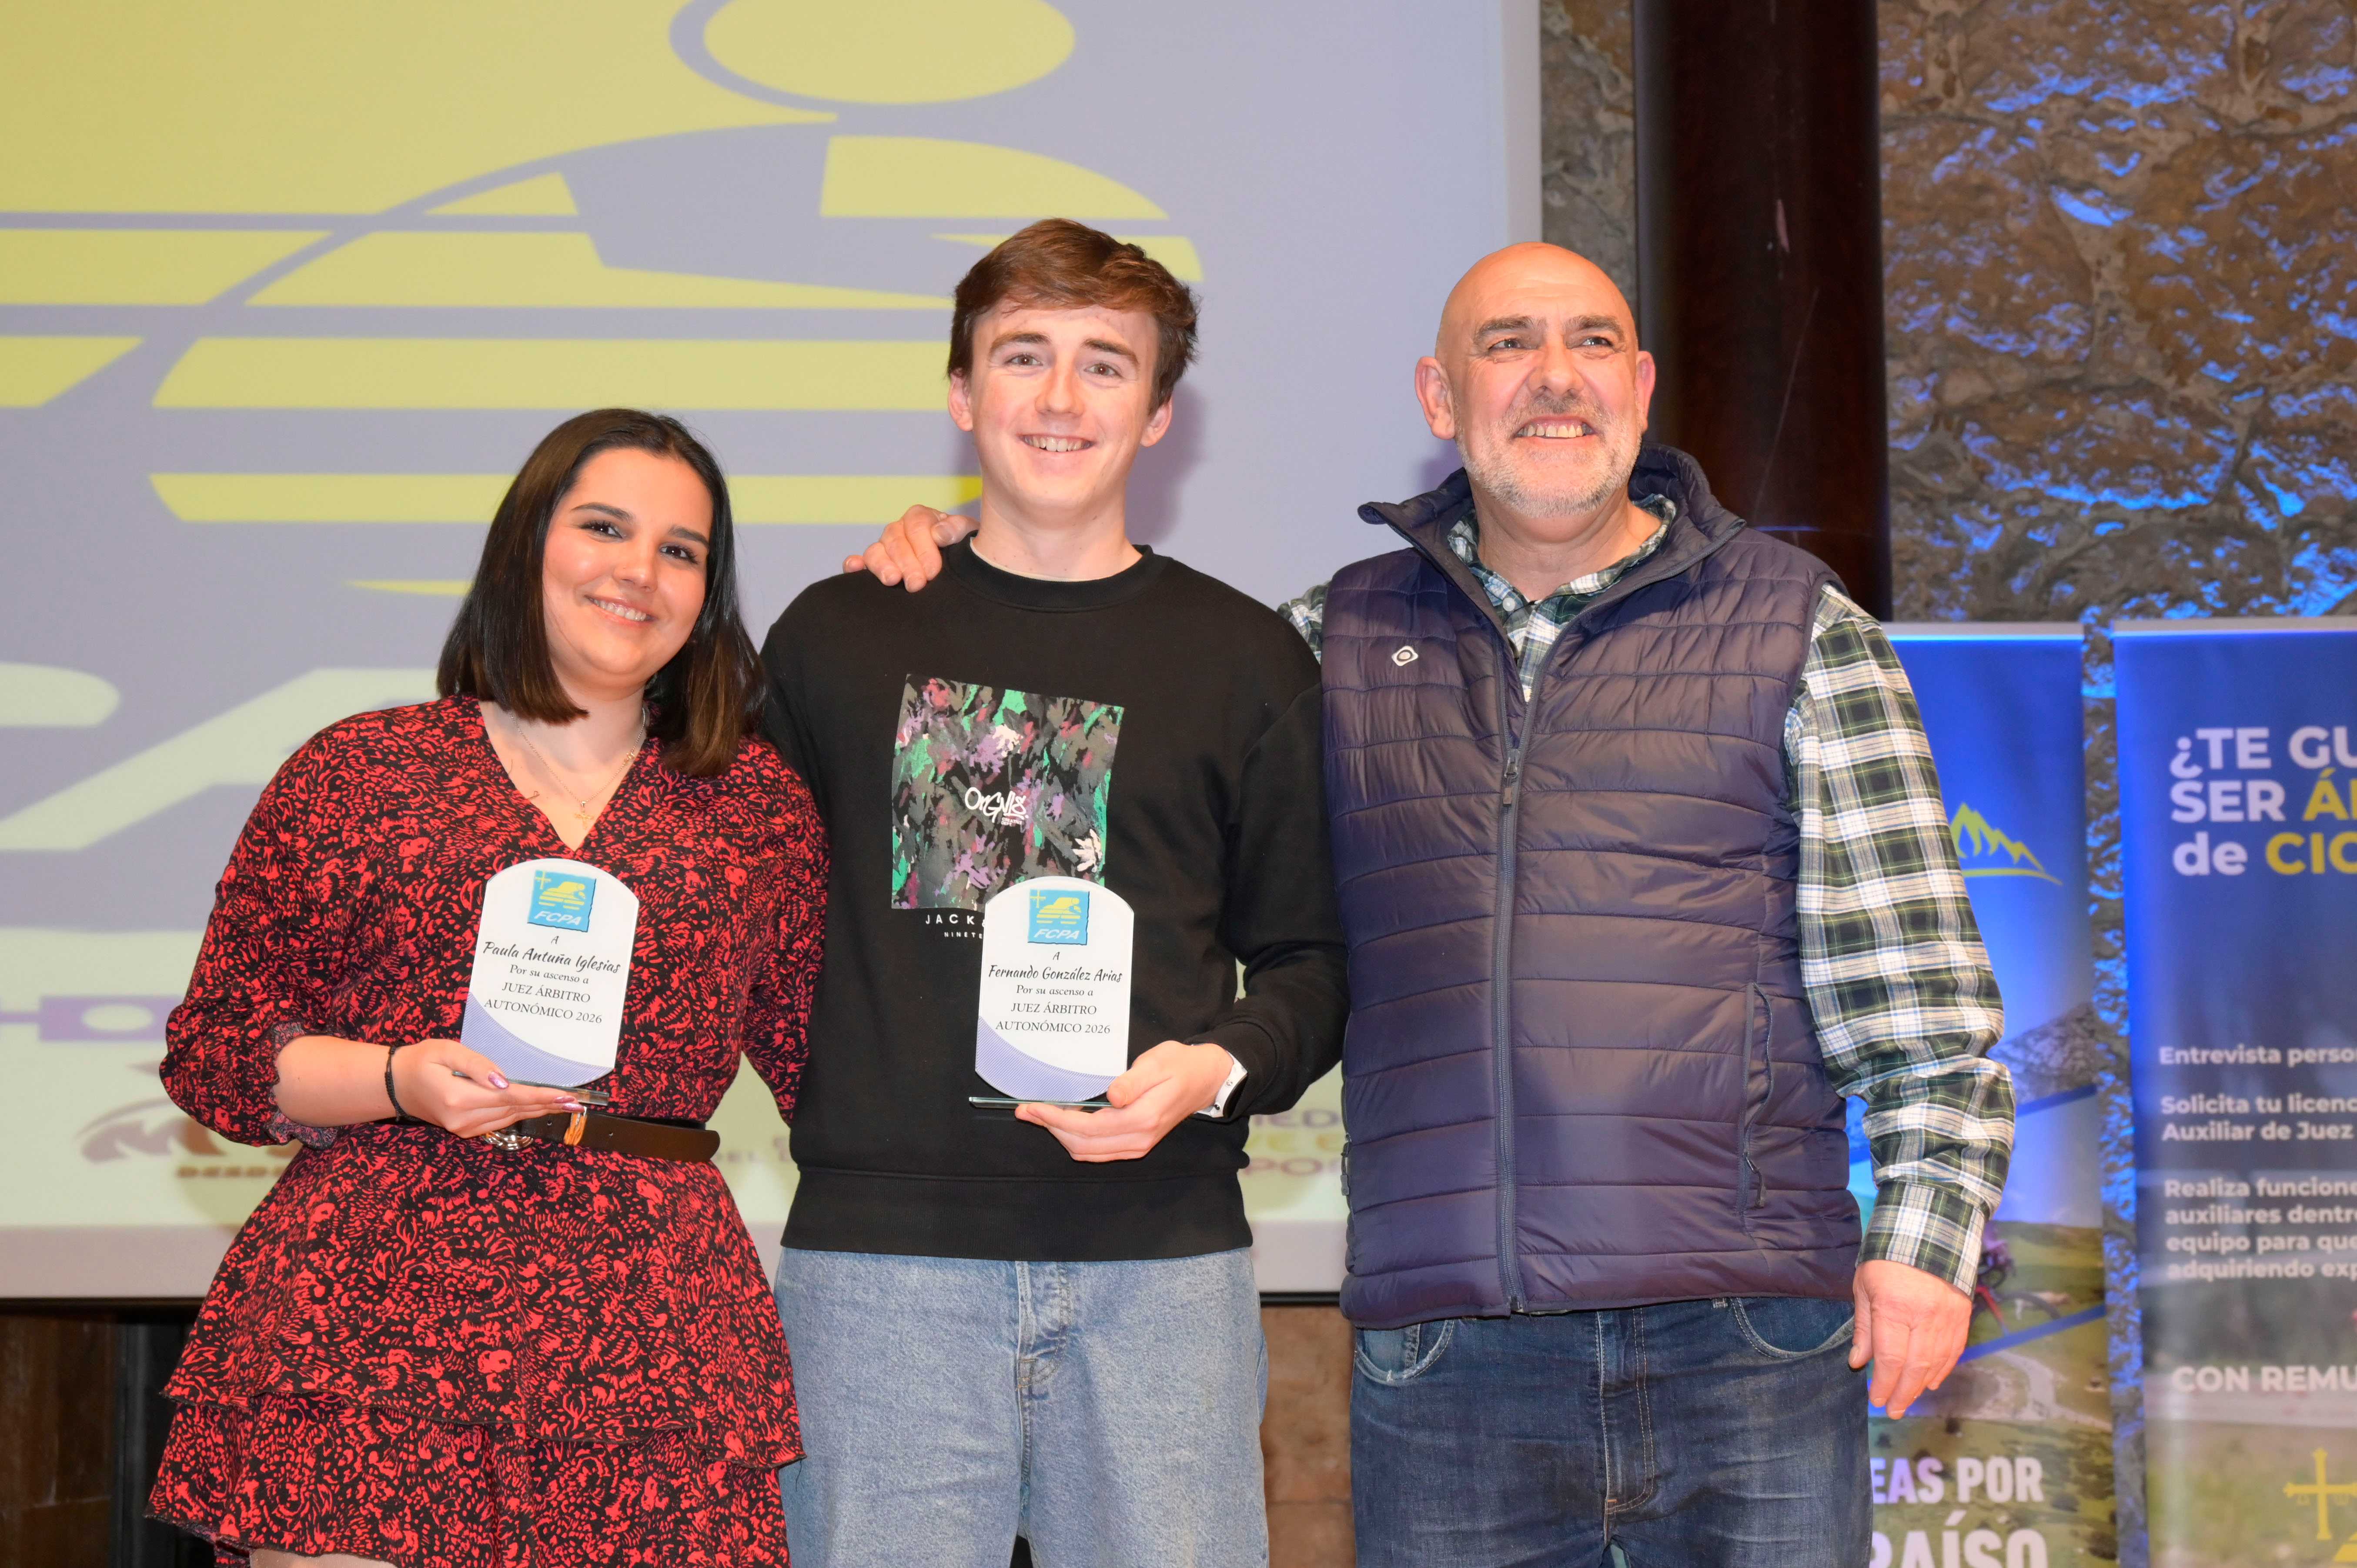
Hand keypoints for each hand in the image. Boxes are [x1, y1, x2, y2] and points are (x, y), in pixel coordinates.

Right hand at [392, 1038, 582, 1138]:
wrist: (396, 1084)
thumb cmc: (421, 1061)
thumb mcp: (447, 1050)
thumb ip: (477, 1065)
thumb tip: (504, 1081)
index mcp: (458, 1098)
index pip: (511, 1098)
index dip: (542, 1097)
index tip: (568, 1098)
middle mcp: (463, 1119)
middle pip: (515, 1111)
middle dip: (548, 1105)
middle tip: (579, 1103)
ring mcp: (463, 1129)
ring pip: (510, 1118)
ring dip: (538, 1111)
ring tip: (566, 1105)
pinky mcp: (465, 1130)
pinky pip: (500, 1122)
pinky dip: (521, 1114)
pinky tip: (538, 1107)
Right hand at [840, 504, 975, 589]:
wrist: (963, 566)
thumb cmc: (963, 548)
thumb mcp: (967, 534)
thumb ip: (956, 529)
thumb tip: (939, 534)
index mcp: (921, 517)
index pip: (916, 525)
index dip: (923, 548)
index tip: (934, 571)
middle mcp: (900, 530)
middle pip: (895, 540)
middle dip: (907, 563)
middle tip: (918, 584)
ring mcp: (885, 547)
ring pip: (875, 551)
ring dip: (882, 566)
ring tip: (892, 580)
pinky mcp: (876, 565)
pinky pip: (860, 562)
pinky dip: (855, 565)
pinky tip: (855, 568)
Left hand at [1016, 1041, 1234, 1161]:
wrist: (1206, 1079)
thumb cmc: (1180, 1065)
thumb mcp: (1158, 1062)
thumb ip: (1133, 1081)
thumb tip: (1111, 1096)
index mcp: (1143, 1118)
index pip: (1088, 1126)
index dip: (1056, 1118)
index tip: (1032, 1106)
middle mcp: (1139, 1138)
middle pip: (1083, 1145)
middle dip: (1051, 1128)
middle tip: (1026, 1110)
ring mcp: (1138, 1145)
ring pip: (1088, 1152)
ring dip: (1061, 1135)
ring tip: (1040, 1116)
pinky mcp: (1136, 1145)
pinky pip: (1098, 1152)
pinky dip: (1076, 1140)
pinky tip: (1064, 1123)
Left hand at [1850, 1258, 1972, 1416]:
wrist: (1929, 1229)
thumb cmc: (1887, 1257)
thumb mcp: (1864, 1286)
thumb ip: (1864, 1327)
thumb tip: (1859, 1362)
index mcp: (1894, 1308)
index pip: (1890, 1359)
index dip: (1884, 1384)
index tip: (1876, 1400)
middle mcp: (1924, 1317)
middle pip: (1916, 1368)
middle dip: (1903, 1394)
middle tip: (1892, 1410)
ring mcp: (1948, 1317)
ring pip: (1936, 1363)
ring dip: (1921, 1386)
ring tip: (1907, 1400)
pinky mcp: (1963, 1314)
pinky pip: (1954, 1350)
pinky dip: (1942, 1369)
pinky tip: (1931, 1381)